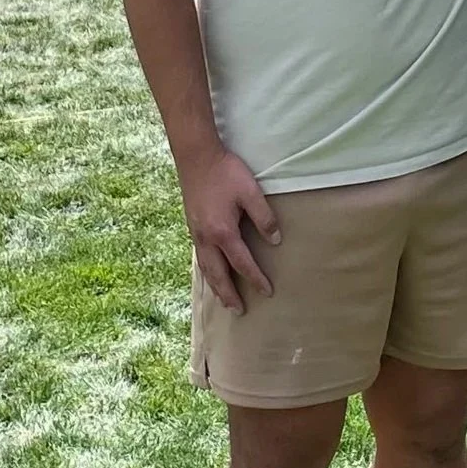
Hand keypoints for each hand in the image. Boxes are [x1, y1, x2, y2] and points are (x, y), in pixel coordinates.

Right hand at [175, 146, 280, 312]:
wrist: (196, 156)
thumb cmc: (225, 172)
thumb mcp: (251, 191)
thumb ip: (264, 217)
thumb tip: (275, 241)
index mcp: (223, 232)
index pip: (242, 263)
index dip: (256, 279)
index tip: (267, 292)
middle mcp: (206, 238)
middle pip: (218, 274)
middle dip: (229, 294)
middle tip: (239, 311)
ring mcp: (196, 233)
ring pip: (206, 268)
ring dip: (215, 286)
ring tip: (223, 300)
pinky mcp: (191, 225)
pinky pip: (200, 256)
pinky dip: (206, 271)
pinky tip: (211, 271)